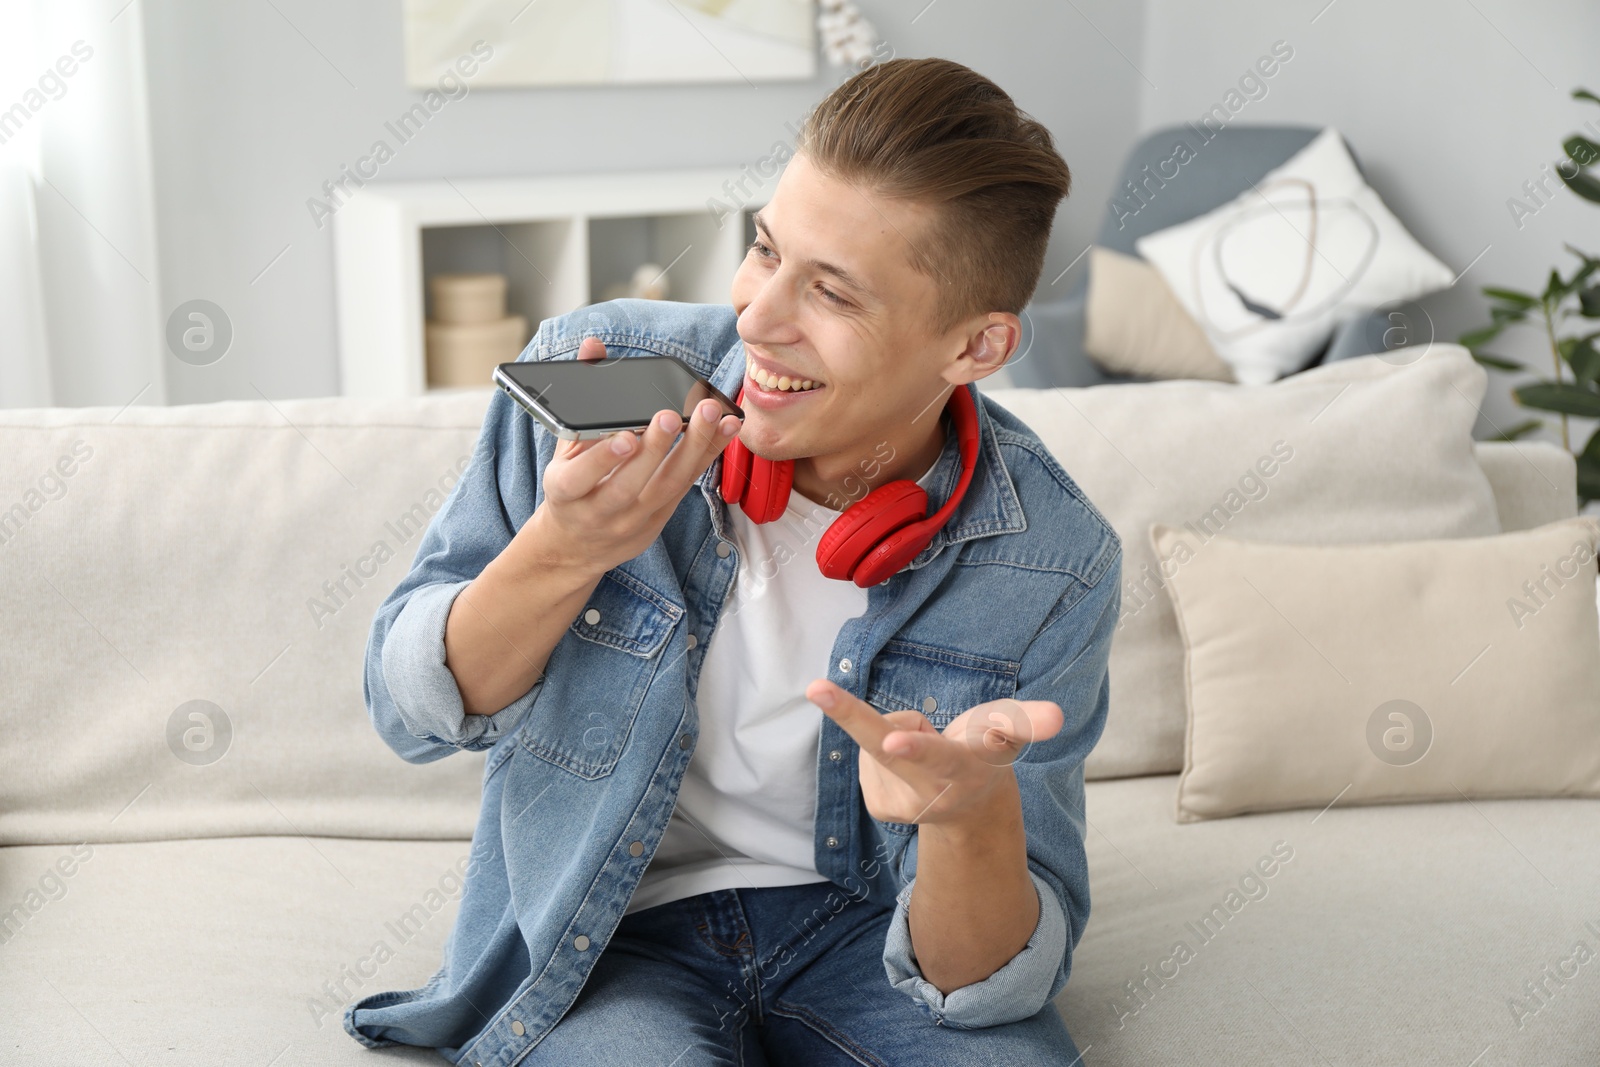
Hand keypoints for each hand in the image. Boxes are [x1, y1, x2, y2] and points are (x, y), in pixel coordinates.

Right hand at [528, 337, 743, 574]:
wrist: (576, 546)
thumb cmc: (571, 486)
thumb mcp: (563, 448)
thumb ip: (581, 396)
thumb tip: (593, 346)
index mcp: (565, 491)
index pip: (581, 477)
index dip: (603, 458)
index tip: (626, 437)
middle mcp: (598, 511)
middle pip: (630, 483)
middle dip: (655, 449)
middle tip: (674, 415)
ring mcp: (632, 520)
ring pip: (666, 486)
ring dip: (693, 448)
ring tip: (711, 414)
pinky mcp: (659, 521)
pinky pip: (687, 486)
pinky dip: (707, 455)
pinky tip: (726, 428)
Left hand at [804, 678, 1063, 828]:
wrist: (968, 808)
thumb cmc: (983, 752)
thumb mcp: (1006, 732)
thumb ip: (1029, 722)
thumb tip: (1058, 715)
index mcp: (965, 769)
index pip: (945, 754)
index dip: (919, 746)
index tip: (896, 739)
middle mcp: (931, 791)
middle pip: (887, 745)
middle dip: (853, 718)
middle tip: (816, 687)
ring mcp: (900, 804)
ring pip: (881, 731)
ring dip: (901, 728)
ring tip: (925, 745)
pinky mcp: (878, 807)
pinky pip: (866, 748)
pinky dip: (885, 746)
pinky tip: (907, 761)